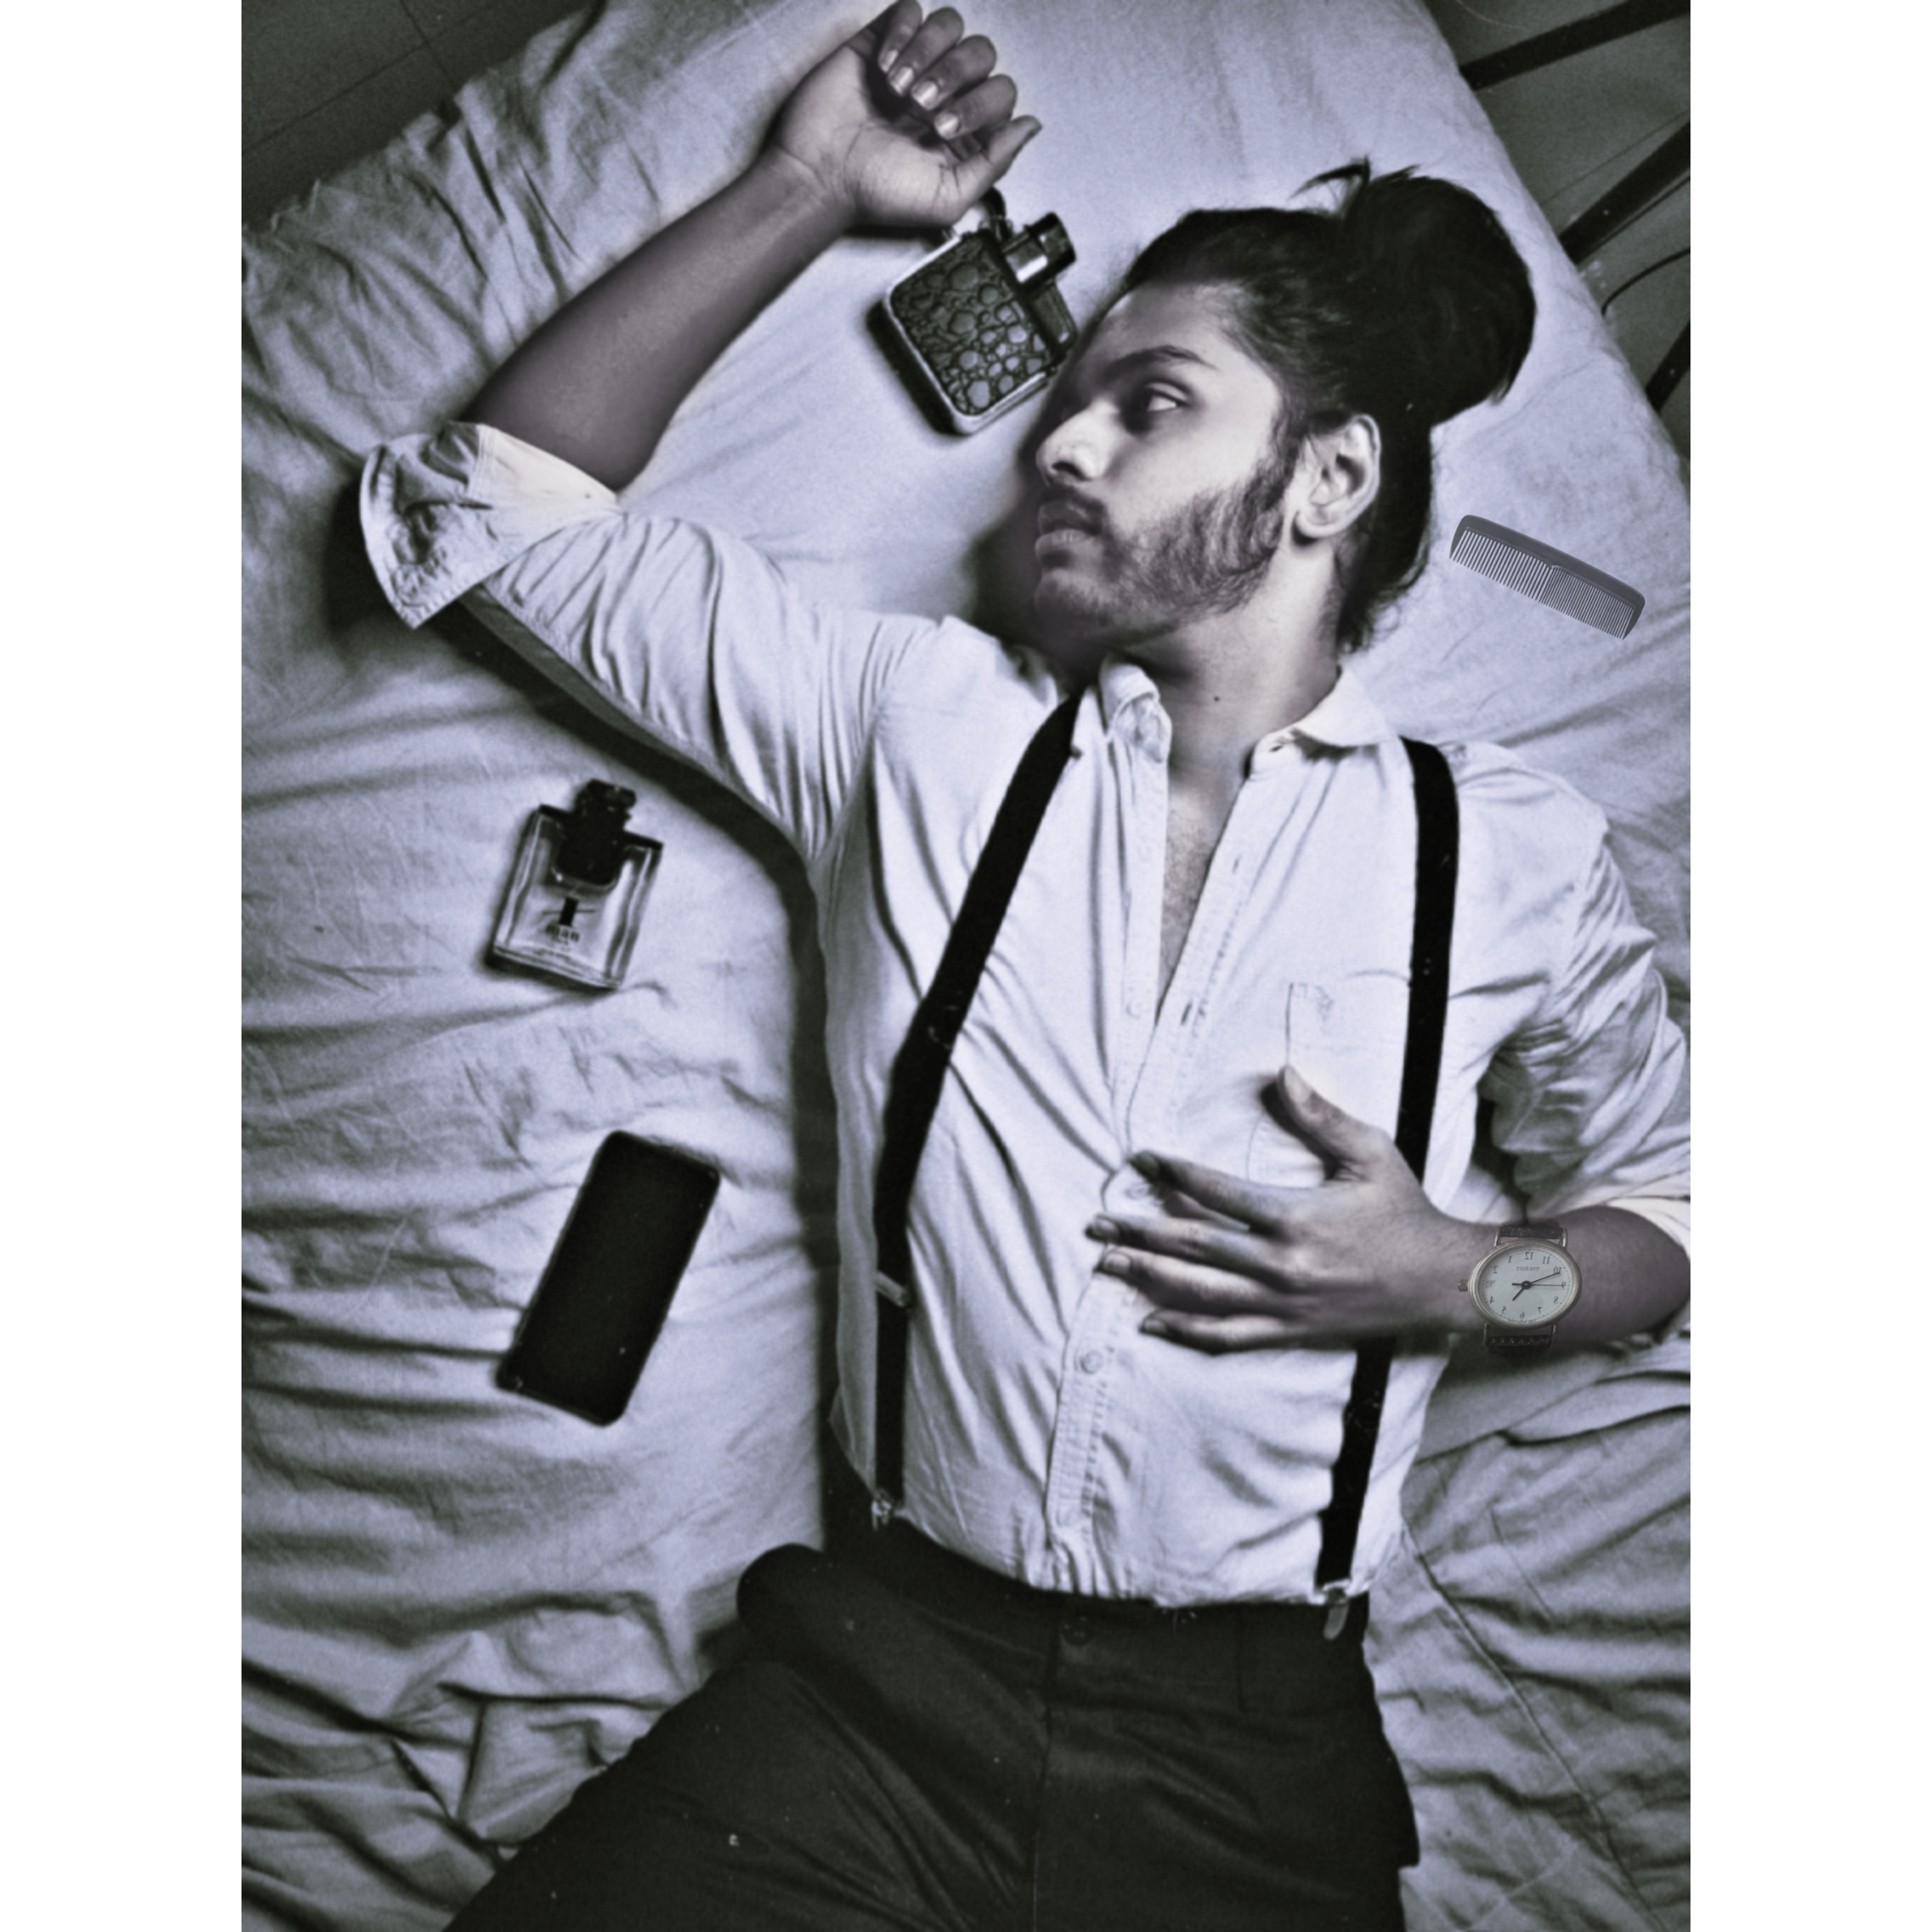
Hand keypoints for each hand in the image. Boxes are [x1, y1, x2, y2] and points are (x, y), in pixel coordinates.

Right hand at [769, 3, 1039, 230]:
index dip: (979, 105)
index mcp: (967, 130)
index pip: (1000, 92)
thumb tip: (1031, 125)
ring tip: (899, 90)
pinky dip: (903, 33)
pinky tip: (885, 68)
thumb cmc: (877, 195)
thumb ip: (995, 163)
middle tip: (920, 109)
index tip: (942, 130)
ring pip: (950, 26)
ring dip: (928, 54)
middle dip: (954, 77)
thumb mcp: (948, 198)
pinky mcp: (881, 42)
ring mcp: (914, 65)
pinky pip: (911, 11)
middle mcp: (946, 93)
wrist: (821, 178)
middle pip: (981, 53)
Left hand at [1086, 1066, 1485, 1353]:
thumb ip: (1321, 1116)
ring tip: (1107, 1264)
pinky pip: (1229, 1335)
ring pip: (1201, 1293)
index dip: (1175, 1173)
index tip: (1141, 1158)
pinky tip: (1150, 1321)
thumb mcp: (1370, 1153)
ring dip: (1149, 1278)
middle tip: (1096, 1222)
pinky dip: (1186, 1330)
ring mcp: (1284, 1302)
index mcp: (1297, 1216)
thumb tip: (1283, 1073)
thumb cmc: (1405, 1210)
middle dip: (1140, 1231)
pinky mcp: (1291, 1331)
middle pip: (1195, 1246)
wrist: (1442, 1280)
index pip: (1220, 1192)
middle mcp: (1283, 1263)